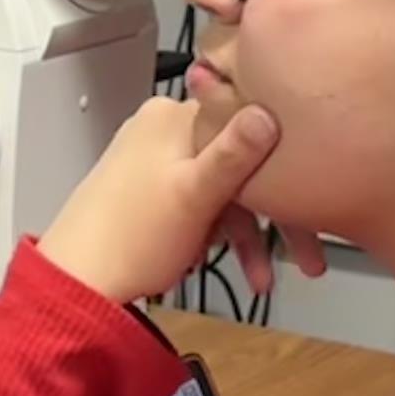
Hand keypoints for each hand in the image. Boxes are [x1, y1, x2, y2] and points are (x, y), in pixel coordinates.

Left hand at [37, 98, 323, 304]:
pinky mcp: (146, 188)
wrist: (77, 284)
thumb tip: (269, 110)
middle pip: (238, 161)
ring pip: (221, 187)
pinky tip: (211, 257)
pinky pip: (197, 201)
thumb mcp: (195, 195)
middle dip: (272, 214)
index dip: (287, 166)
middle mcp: (161, 128)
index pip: (249, 124)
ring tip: (258, 276)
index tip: (317, 202)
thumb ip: (235, 153)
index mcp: (173, 117)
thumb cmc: (130, 241)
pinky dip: (213, 230)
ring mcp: (152, 158)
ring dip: (243, 232)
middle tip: (305, 257)